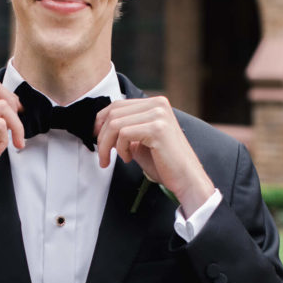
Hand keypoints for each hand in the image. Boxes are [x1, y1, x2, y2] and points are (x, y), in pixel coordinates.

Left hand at [95, 96, 214, 217]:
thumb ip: (124, 129)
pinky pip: (124, 134)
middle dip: (101, 136)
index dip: (101, 121)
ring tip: (111, 159)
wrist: (185, 179)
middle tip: (102, 155)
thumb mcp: (139, 140)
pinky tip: (128, 158)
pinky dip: (120, 149)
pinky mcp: (157, 129)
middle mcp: (158, 104)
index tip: (96, 138)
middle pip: (114, 112)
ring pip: (115, 123)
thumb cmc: (163, 162)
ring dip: (107, 145)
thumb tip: (99, 126)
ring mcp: (159, 115)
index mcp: (155, 103)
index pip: (118, 104)